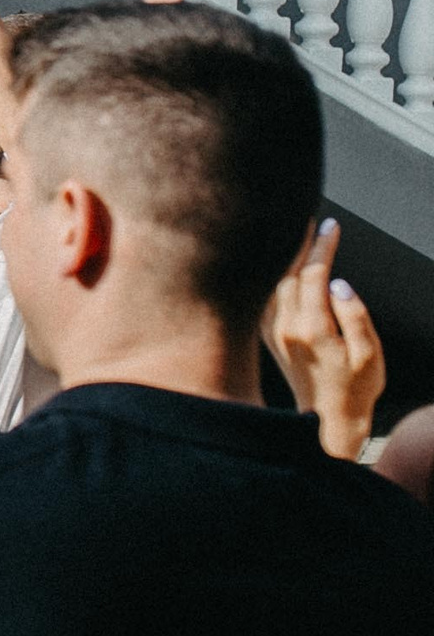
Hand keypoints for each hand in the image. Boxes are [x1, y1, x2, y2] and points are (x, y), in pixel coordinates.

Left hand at [263, 218, 383, 459]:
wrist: (327, 419)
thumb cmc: (356, 387)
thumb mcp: (370, 356)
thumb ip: (356, 317)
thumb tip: (339, 284)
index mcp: (312, 328)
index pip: (313, 275)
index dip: (322, 247)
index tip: (332, 226)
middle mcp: (285, 327)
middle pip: (286, 272)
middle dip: (297, 242)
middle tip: (306, 216)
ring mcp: (272, 331)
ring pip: (271, 281)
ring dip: (280, 256)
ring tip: (291, 231)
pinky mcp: (268, 335)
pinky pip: (264, 295)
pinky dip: (270, 274)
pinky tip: (276, 261)